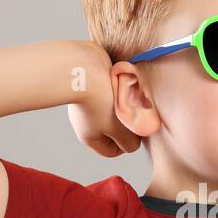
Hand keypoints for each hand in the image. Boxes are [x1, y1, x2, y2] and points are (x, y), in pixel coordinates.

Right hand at [68, 41, 142, 157]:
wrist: (84, 66)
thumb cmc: (99, 99)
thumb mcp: (118, 128)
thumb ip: (128, 142)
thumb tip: (133, 143)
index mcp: (89, 136)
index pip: (112, 151)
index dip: (126, 144)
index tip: (133, 130)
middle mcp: (85, 122)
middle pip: (113, 130)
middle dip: (125, 123)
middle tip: (131, 112)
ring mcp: (88, 102)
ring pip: (113, 111)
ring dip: (123, 106)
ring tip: (124, 97)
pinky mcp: (93, 87)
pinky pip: (111, 94)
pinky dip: (118, 91)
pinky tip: (120, 85)